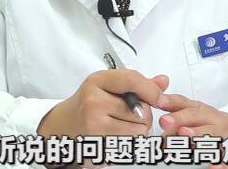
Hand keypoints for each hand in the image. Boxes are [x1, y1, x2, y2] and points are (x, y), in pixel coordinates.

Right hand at [37, 70, 168, 166]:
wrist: (64, 125)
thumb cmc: (90, 101)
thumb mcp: (109, 84)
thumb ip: (137, 83)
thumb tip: (164, 81)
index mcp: (97, 81)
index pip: (131, 80)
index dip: (151, 90)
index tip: (159, 98)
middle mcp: (93, 102)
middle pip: (141, 110)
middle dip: (144, 114)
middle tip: (132, 114)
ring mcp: (93, 126)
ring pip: (138, 131)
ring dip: (139, 130)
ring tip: (124, 125)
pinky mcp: (96, 147)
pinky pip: (129, 146)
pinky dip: (130, 143)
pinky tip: (117, 136)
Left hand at [158, 94, 227, 168]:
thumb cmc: (211, 123)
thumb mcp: (195, 111)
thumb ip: (175, 109)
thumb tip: (153, 103)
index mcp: (200, 109)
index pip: (184, 102)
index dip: (171, 101)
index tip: (158, 101)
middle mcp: (211, 119)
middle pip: (195, 116)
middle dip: (179, 118)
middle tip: (165, 121)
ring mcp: (223, 135)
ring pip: (211, 135)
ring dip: (197, 135)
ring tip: (184, 135)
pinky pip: (227, 159)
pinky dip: (220, 163)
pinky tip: (211, 166)